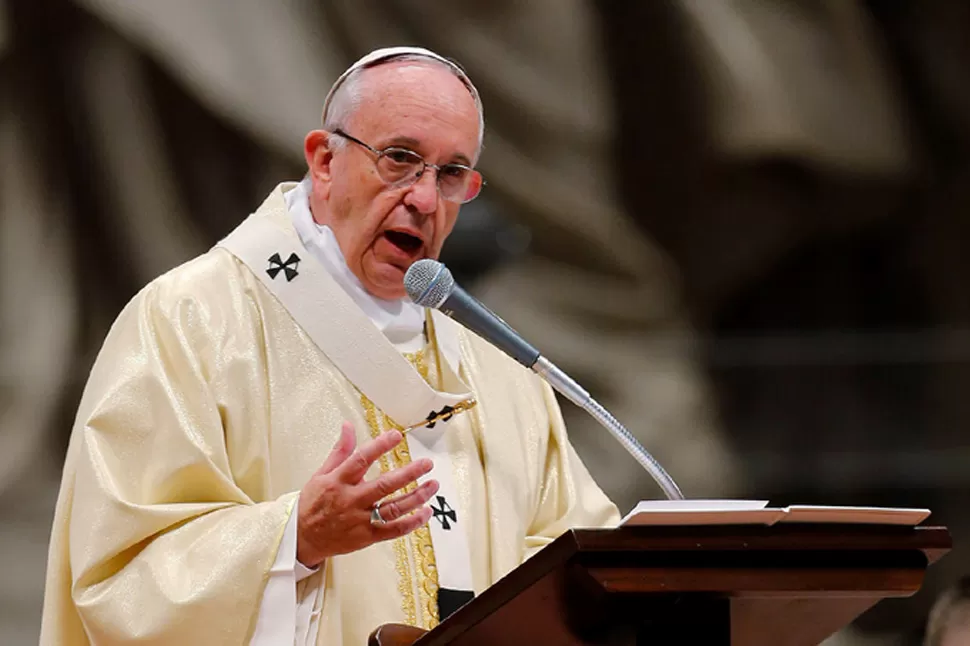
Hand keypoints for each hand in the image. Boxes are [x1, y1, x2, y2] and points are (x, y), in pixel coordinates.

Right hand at [296, 421, 437, 567]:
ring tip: (432, 485)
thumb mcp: (321, 473)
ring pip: (393, 508)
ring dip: (416, 497)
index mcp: (338, 481)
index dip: (380, 446)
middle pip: (384, 485)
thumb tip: (348, 426)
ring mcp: (360, 520)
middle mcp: (350, 500)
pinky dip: (412, 522)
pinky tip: (426, 512)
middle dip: (408, 473)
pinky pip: (393, 530)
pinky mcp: (366, 537)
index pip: (361, 460)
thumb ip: (340, 450)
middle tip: (426, 463)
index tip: (396, 435)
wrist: (302, 538)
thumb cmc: (312, 504)